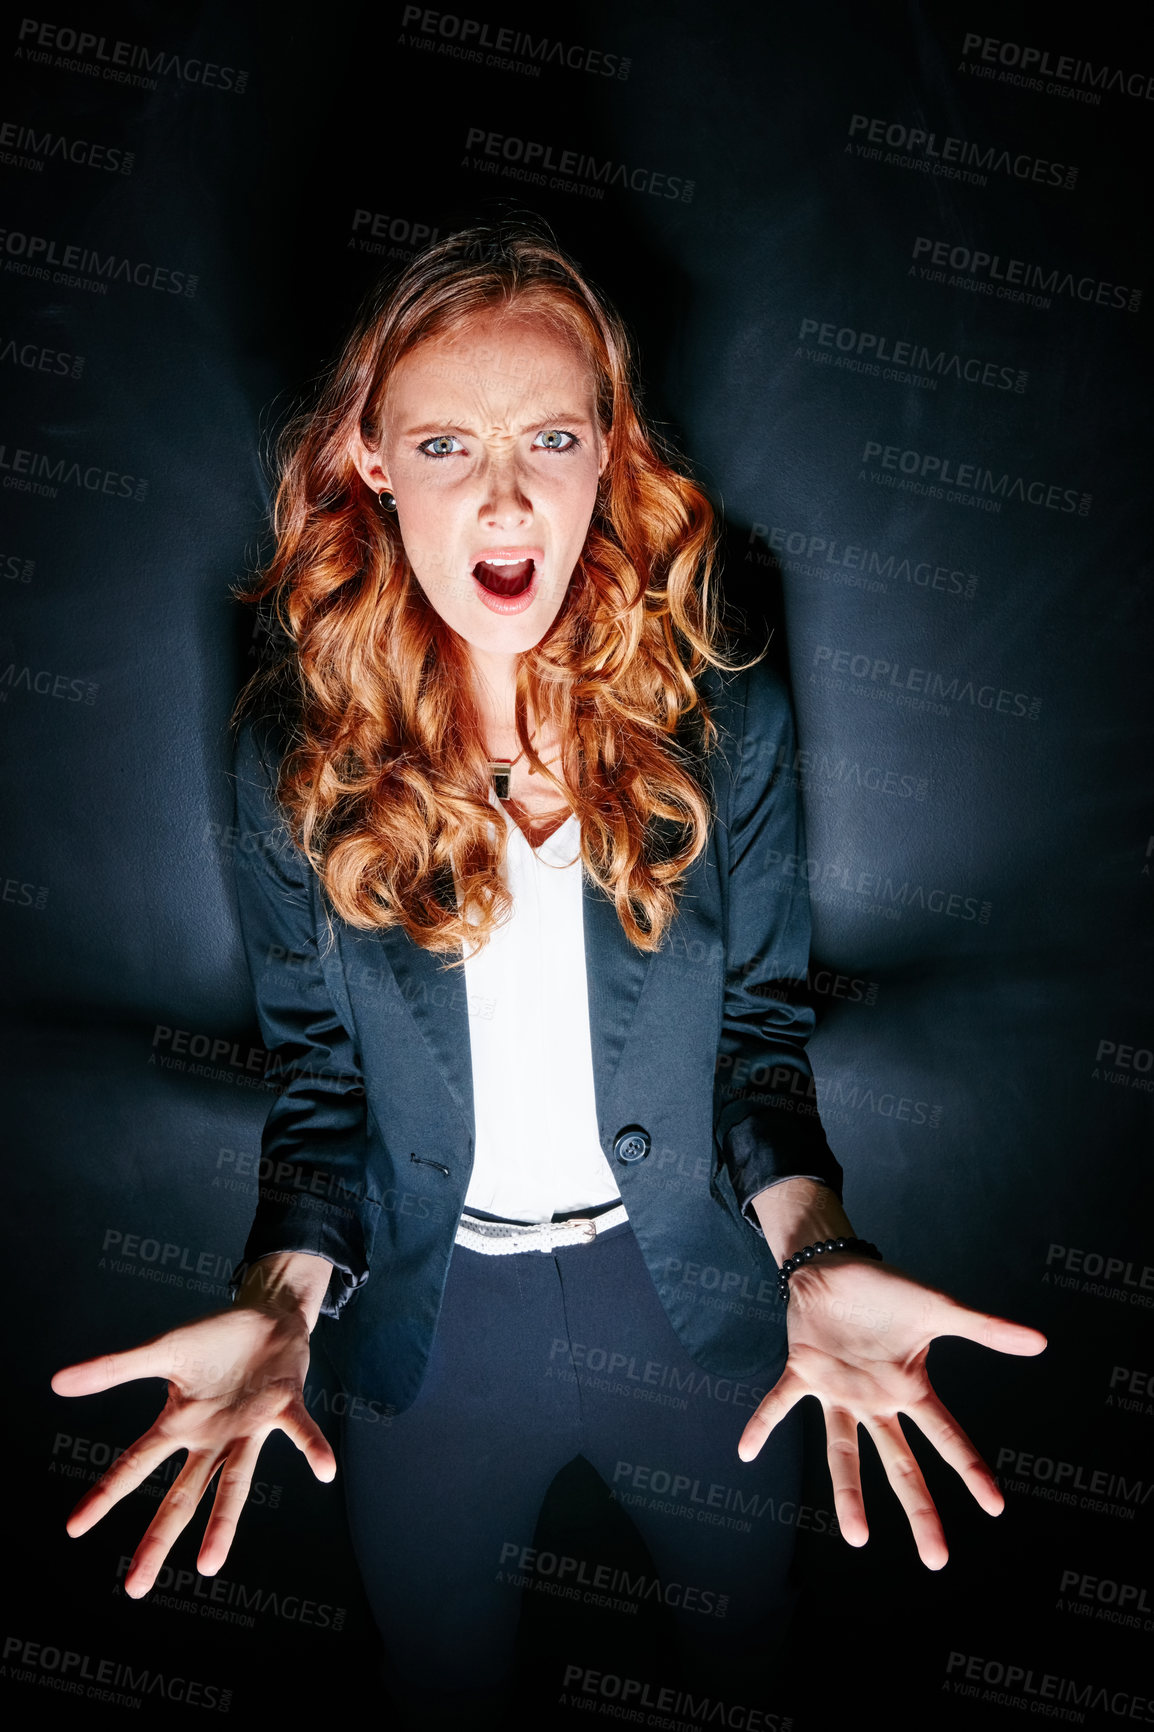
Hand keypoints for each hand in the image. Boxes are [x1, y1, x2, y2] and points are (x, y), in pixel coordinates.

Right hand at [51, 1296, 335, 1597]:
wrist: (267, 1318)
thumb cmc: (215, 1342)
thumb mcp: (163, 1351)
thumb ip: (115, 1368)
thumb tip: (57, 1381)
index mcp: (180, 1424)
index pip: (135, 1465)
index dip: (105, 1494)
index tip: (73, 1527)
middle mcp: (213, 1438)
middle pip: (182, 1496)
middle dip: (159, 1538)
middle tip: (135, 1589)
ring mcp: (250, 1427)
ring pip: (236, 1482)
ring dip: (224, 1523)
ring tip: (209, 1566)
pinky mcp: (285, 1407)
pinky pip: (300, 1430)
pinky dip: (313, 1448)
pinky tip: (326, 1471)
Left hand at [737, 1255, 1046, 1568]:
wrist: (835, 1267)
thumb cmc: (887, 1291)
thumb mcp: (939, 1309)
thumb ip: (985, 1329)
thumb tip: (1040, 1341)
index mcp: (910, 1390)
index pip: (947, 1438)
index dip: (971, 1471)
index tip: (995, 1508)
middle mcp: (875, 1402)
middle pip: (900, 1465)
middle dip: (919, 1510)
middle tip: (936, 1560)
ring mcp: (838, 1392)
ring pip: (843, 1452)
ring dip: (849, 1493)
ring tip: (856, 1538)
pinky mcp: (803, 1372)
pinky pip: (779, 1403)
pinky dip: (762, 1424)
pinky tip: (746, 1452)